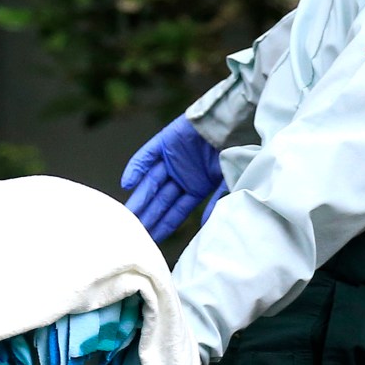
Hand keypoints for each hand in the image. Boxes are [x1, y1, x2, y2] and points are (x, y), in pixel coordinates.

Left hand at [120, 115, 223, 241]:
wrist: (234, 124)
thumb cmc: (237, 154)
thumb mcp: (227, 183)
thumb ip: (214, 203)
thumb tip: (203, 225)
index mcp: (197, 186)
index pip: (175, 211)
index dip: (164, 225)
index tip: (151, 240)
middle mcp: (182, 175)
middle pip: (160, 200)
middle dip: (148, 216)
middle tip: (133, 232)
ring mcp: (171, 159)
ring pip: (150, 182)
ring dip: (139, 197)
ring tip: (127, 215)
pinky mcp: (164, 142)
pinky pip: (145, 157)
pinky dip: (135, 168)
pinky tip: (127, 184)